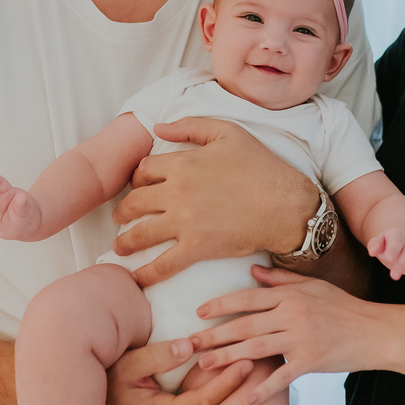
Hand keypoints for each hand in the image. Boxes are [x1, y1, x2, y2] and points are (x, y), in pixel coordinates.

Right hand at [104, 338, 265, 404]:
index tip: (247, 361)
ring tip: (266, 370)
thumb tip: (188, 346)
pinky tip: (247, 382)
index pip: (204, 402)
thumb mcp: (127, 365)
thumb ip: (157, 356)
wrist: (98, 404)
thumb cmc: (111, 380)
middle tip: (268, 364)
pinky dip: (229, 398)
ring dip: (239, 395)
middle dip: (243, 389)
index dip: (226, 382)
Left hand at [111, 119, 318, 286]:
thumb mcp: (228, 133)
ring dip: (125, 242)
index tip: (137, 186)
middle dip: (124, 211)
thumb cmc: (262, 167)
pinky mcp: (196, 248)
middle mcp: (177, 192)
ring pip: (141, 233)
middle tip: (121, 217)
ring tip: (119, 247)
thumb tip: (158, 127)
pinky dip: (146, 274)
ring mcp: (185, 222)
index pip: (143, 170)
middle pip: (135, 202)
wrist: (286, 205)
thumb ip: (191, 126)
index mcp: (183, 163)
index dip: (136, 178)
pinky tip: (136, 278)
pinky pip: (163, 264)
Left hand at [186, 265, 386, 404]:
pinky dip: (262, 389)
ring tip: (204, 366)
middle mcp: (292, 315)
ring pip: (255, 349)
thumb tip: (252, 270)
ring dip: (227, 359)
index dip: (221, 306)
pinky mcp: (310, 361)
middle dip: (214, 335)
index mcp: (290, 296)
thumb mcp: (313, 287)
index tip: (199, 313)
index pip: (247, 299)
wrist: (375, 331)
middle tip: (189, 344)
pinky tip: (244, 400)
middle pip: (244, 326)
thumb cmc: (344, 307)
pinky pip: (281, 377)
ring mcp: (301, 339)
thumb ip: (281, 279)